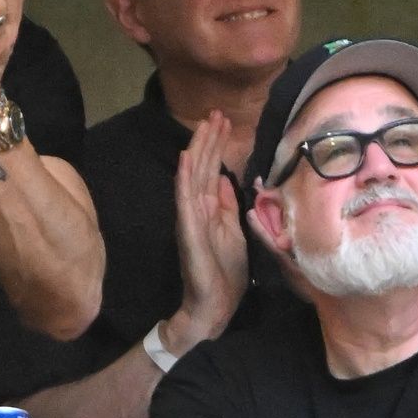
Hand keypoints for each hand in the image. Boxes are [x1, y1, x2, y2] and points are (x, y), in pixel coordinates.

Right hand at [162, 112, 246, 355]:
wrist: (215, 305)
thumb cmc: (225, 274)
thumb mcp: (234, 231)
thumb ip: (227, 205)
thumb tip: (222, 178)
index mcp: (210, 209)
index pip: (211, 170)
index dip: (217, 146)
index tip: (224, 122)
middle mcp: (197, 208)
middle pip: (201, 167)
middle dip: (209, 140)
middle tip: (216, 113)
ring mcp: (191, 218)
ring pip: (193, 176)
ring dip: (198, 149)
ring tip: (205, 124)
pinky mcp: (188, 230)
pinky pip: (184, 200)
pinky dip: (183, 178)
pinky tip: (185, 158)